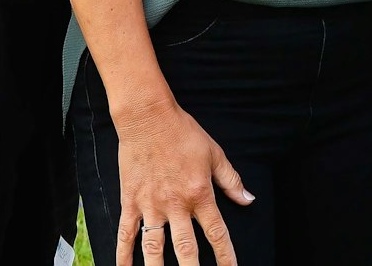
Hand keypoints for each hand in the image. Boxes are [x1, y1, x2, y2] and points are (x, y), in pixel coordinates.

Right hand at [114, 98, 254, 265]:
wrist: (148, 118)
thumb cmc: (183, 133)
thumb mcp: (215, 154)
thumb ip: (231, 180)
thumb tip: (248, 199)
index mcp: (199, 194)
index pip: (216, 233)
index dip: (226, 256)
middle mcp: (176, 205)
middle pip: (186, 248)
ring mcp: (150, 205)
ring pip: (154, 248)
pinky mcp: (130, 202)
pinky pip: (126, 234)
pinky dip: (123, 255)